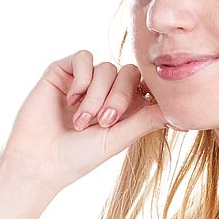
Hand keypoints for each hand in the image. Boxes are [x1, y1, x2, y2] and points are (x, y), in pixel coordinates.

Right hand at [0, 49, 169, 190]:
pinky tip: (71, 99)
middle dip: (120, 97)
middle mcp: (105, 90)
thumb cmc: (78, 157)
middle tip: (104, 122)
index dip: (147, 91)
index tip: (148, 108)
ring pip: (107, 67)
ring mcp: (83, 79)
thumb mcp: (118, 139)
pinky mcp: (62, 72)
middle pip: (129, 72)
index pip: (145, 84)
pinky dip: (82, 78)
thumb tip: (179, 112)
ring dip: (97, 95)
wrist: (38, 161)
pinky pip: (84, 57)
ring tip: (82, 121)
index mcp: (123, 106)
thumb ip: (146, 121)